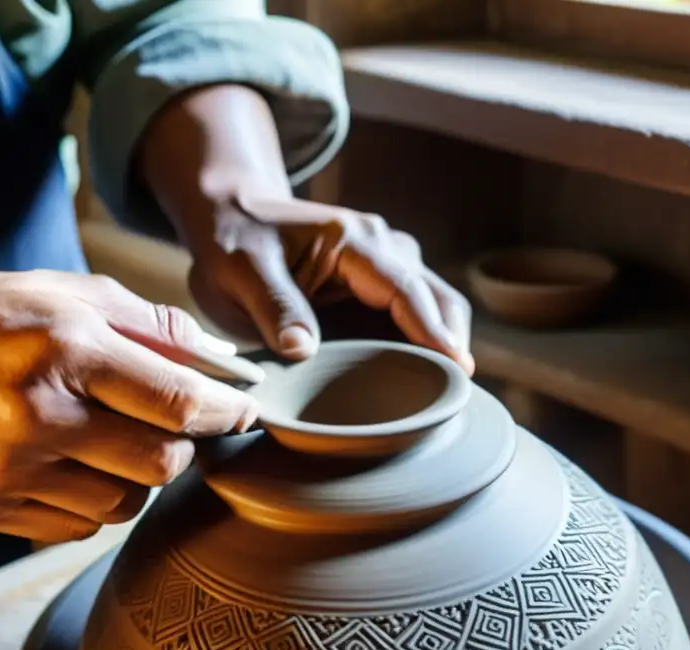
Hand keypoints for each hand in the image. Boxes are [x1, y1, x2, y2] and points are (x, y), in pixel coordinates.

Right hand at [0, 270, 257, 542]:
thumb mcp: (66, 293)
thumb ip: (151, 325)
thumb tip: (222, 363)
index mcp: (65, 351)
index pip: (178, 401)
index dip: (227, 413)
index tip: (244, 414)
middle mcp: (37, 417)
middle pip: (161, 465)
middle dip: (183, 449)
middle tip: (171, 428)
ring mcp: (8, 473)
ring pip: (123, 505)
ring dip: (135, 478)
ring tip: (108, 444)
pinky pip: (75, 527)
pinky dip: (90, 502)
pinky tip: (68, 467)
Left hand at [188, 195, 474, 373]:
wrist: (232, 214)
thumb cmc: (235, 238)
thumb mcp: (241, 269)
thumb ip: (274, 306)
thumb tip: (303, 351)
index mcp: (353, 240)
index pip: (406, 289)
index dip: (433, 331)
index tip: (458, 369)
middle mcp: (381, 247)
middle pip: (437, 297)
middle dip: (451, 343)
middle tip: (454, 395)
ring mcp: (384, 266)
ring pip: (434, 305)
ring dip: (441, 344)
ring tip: (440, 395)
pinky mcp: (377, 287)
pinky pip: (413, 315)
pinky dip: (421, 344)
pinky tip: (415, 380)